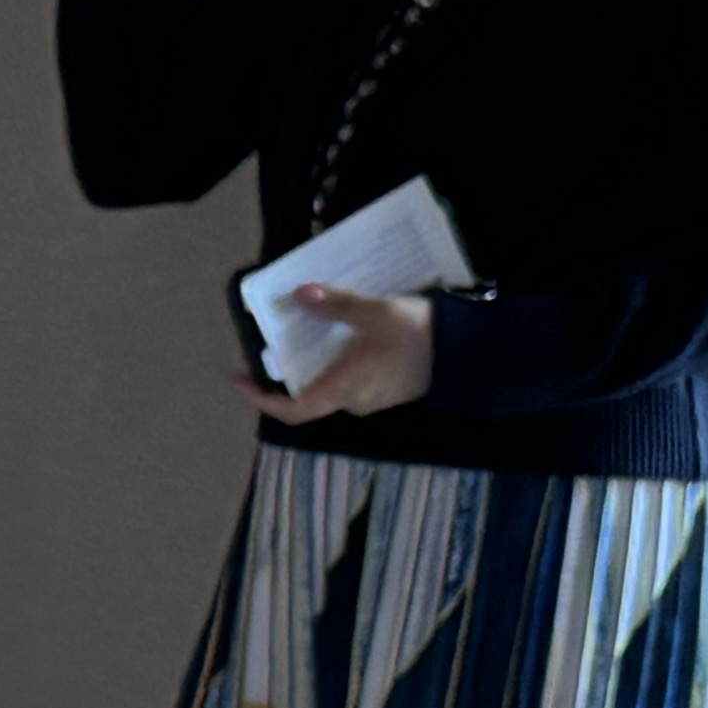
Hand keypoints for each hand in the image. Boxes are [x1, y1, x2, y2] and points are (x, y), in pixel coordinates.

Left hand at [242, 285, 438, 424]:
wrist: (467, 352)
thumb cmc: (416, 335)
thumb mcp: (373, 312)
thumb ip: (334, 305)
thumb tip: (299, 296)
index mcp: (342, 389)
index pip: (292, 410)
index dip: (261, 400)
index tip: (239, 379)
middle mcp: (353, 401)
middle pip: (308, 396)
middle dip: (286, 375)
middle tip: (272, 344)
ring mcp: (371, 398)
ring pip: (330, 387)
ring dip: (313, 366)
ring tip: (302, 332)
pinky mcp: (385, 389)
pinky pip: (349, 380)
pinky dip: (334, 363)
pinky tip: (337, 336)